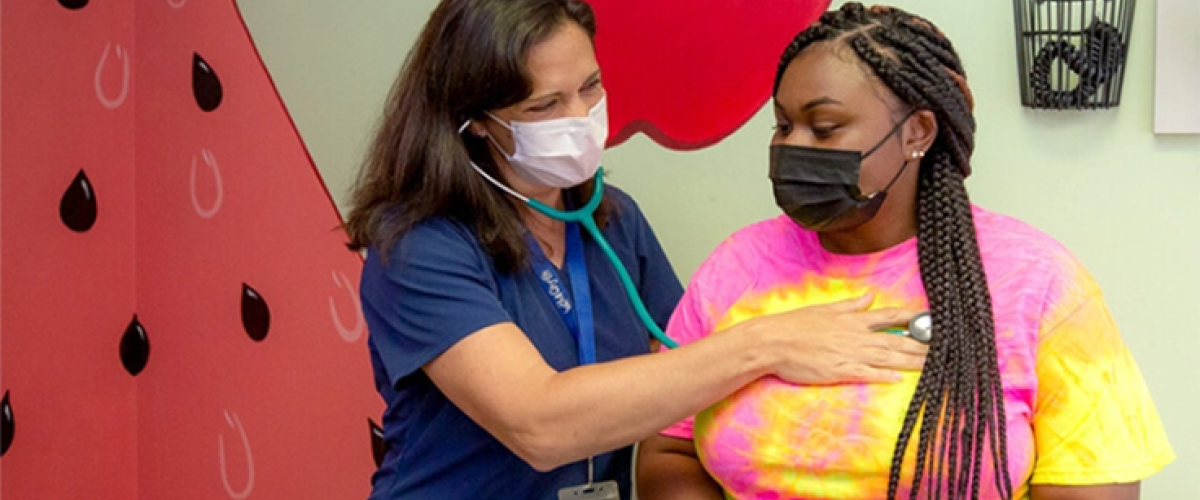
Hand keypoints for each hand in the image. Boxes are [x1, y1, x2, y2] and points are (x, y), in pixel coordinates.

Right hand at [747, 293, 927, 384]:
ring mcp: (848, 353)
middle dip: (923, 345)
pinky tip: (899, 378)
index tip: (935, 321)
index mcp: (853, 319)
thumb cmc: (795, 325)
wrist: (772, 341)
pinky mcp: (838, 370)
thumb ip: (851, 305)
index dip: (914, 319)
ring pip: (887, 357)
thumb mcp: (825, 309)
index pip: (891, 316)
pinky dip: (883, 375)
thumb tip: (869, 297)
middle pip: (896, 339)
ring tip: (934, 364)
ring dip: (911, 361)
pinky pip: (866, 373)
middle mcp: (856, 335)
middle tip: (947, 348)